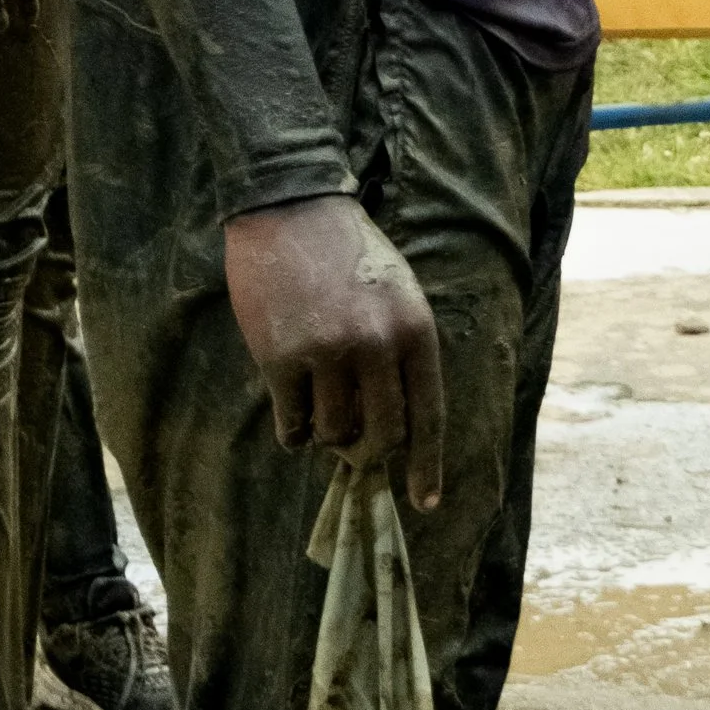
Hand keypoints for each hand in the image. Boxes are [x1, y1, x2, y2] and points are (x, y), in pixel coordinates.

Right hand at [224, 196, 445, 511]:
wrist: (289, 207)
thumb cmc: (349, 252)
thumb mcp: (396, 293)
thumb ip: (400, 353)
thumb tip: (390, 430)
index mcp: (414, 328)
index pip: (428, 415)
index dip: (428, 465)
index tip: (426, 502)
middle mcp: (376, 345)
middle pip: (382, 437)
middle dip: (369, 452)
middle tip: (354, 447)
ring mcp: (327, 353)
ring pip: (334, 436)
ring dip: (327, 434)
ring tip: (319, 405)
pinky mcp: (281, 359)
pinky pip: (293, 427)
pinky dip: (294, 430)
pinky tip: (292, 405)